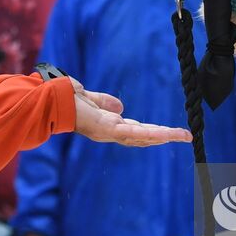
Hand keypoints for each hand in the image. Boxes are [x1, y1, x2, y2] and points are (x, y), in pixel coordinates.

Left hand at [70, 83, 192, 146]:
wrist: (50, 99)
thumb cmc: (64, 98)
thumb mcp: (90, 99)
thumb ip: (104, 102)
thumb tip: (121, 107)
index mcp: (106, 124)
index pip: (133, 130)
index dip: (150, 131)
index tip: (166, 132)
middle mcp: (109, 132)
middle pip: (142, 136)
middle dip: (163, 137)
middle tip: (184, 136)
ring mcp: (109, 133)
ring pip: (143, 136)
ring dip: (165, 136)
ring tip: (185, 136)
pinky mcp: (108, 130)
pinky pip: (135, 133)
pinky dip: (154, 135)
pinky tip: (169, 135)